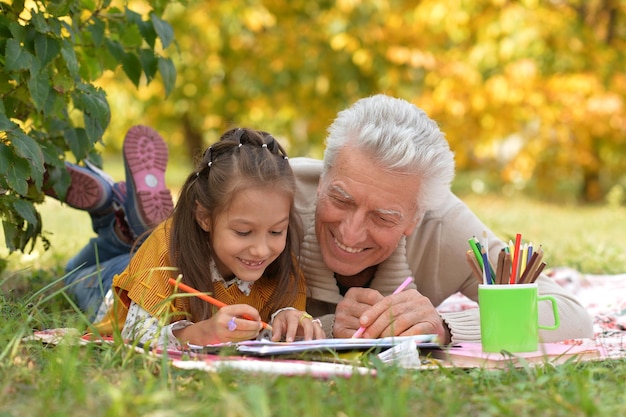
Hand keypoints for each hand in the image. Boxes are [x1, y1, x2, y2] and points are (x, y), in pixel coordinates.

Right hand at [173, 304, 262, 344]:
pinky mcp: (224, 340)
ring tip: (256, 330)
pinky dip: (247, 337)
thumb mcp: (229, 312)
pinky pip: (240, 339)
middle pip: (245, 323)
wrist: (206, 331)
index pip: (244, 308)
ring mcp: (223, 331)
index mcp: (226, 310)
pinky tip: (250, 335)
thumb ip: (242, 313)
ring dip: (253, 332)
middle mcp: (223, 320)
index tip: (258, 316)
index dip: (254, 313)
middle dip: (255, 325)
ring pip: (244, 333)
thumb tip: (257, 318)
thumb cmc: (222, 320)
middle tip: (260, 325)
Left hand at [270, 309, 325, 341]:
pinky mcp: (315, 326)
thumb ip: (276, 331)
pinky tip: (321, 345)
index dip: (291, 332)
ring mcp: (310, 321)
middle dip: (308, 333)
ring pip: (316, 326)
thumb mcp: (277, 323)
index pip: (293, 322)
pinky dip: (322, 338)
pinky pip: (321, 331)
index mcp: (292, 315)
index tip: (289, 342)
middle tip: (307, 343)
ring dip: (318, 336)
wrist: (289, 316)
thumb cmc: (284, 320)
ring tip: (317, 345)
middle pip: (308, 323)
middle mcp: (303, 316)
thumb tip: (274, 339)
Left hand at [333, 287, 447, 342]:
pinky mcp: (433, 325)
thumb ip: (387, 317)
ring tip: (378, 341)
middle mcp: (419, 300)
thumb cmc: (416, 324)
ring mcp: (427, 312)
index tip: (362, 322)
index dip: (373, 312)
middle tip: (367, 336)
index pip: (387, 301)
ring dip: (387, 333)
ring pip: (402, 321)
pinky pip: (414, 331)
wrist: (440, 332)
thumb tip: (364, 328)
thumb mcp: (402, 315)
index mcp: (409, 295)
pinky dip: (402, 338)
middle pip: (393, 311)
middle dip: (377, 325)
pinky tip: (394, 343)